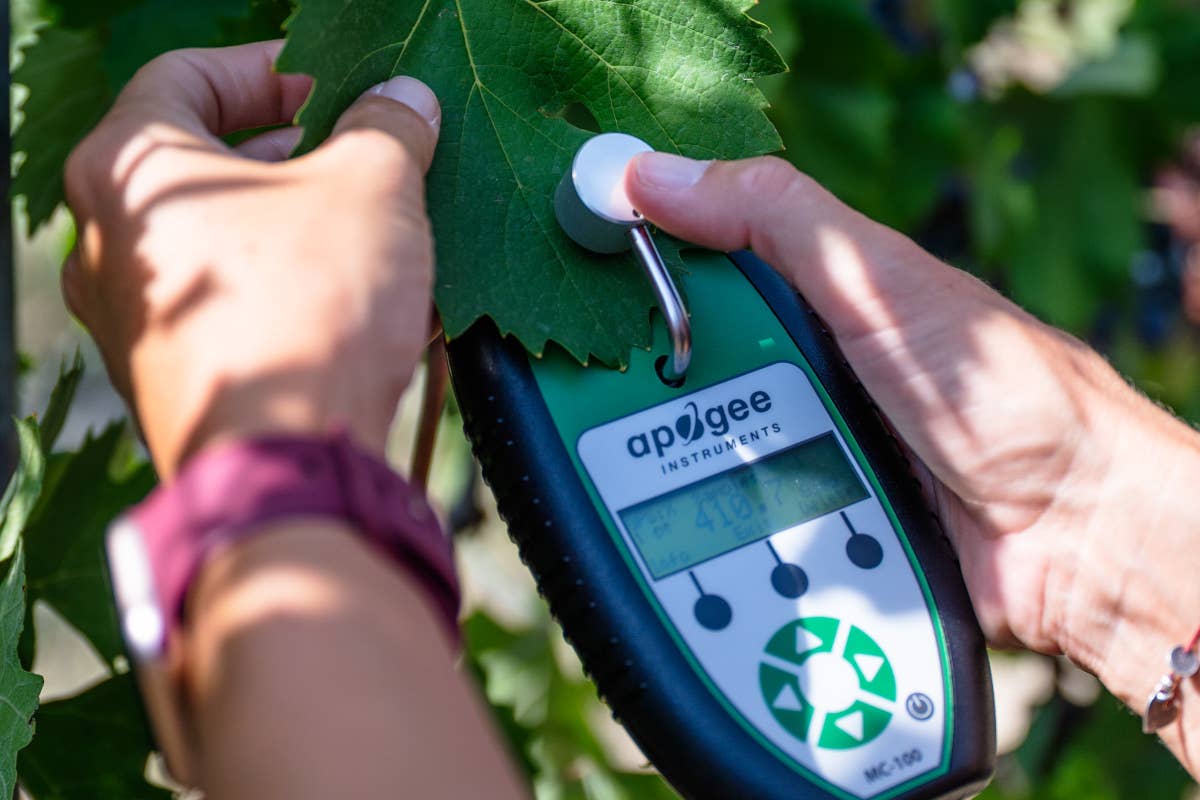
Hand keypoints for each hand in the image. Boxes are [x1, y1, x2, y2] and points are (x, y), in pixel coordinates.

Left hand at [63, 40, 440, 477]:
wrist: (284, 461)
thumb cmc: (306, 310)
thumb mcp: (372, 188)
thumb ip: (387, 127)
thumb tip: (404, 101)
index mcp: (129, 167)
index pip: (186, 74)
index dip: (268, 70)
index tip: (327, 84)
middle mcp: (107, 240)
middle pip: (195, 159)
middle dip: (282, 147)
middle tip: (350, 149)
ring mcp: (129, 317)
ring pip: (210, 237)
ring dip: (283, 218)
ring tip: (358, 222)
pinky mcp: (166, 376)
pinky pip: (222, 304)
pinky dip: (275, 283)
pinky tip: (342, 294)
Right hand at [627, 154, 1199, 771]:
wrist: (1080, 538)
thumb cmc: (1003, 394)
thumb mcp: (880, 281)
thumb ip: (777, 220)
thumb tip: (656, 174)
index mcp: (813, 299)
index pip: (693, 271)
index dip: (632, 275)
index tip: (574, 287)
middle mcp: (801, 372)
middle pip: (679, 370)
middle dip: (642, 392)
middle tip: (603, 413)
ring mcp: (802, 454)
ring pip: (694, 456)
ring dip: (671, 474)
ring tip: (640, 489)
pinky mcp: (806, 526)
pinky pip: (732, 522)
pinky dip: (706, 529)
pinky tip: (683, 539)